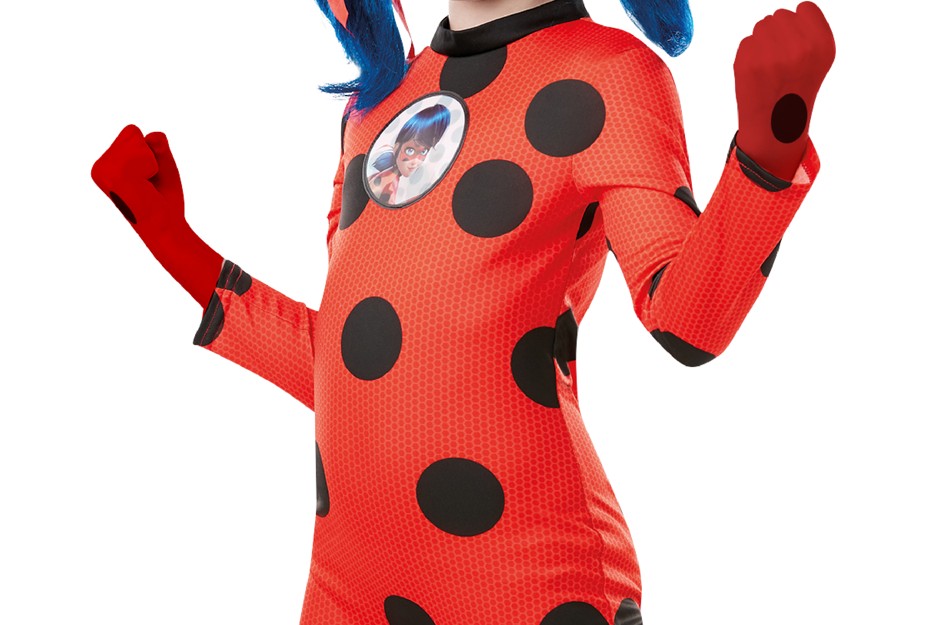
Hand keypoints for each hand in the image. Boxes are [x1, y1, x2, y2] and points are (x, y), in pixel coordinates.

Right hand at [91, 124, 184, 237]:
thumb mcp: (163, 165)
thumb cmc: (164, 200)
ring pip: (136, 139)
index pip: (132, 132)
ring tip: (147, 186)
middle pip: (133, 132)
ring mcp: (103, 170)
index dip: (150, 152)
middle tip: (149, 184)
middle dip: (151, 156)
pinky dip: (153, 166)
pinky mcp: (112, 174)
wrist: (166, 227)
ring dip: (152, 162)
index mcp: (105, 165)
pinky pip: (142, 150)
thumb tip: (151, 136)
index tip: (148, 177)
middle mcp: (99, 167)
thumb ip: (158, 145)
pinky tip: (145, 186)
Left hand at [734, 1, 834, 180]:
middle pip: (781, 15)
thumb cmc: (799, 87)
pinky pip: (747, 42)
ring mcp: (769, 54)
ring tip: (772, 67)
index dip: (800, 25)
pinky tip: (759, 73)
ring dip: (765, 42)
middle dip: (780, 33)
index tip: (799, 44)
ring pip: (762, 26)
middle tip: (783, 59)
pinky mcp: (746, 61)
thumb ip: (810, 29)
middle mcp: (798, 47)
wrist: (776, 125)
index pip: (805, 8)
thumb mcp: (820, 58)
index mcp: (822, 44)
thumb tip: (791, 10)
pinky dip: (751, 54)